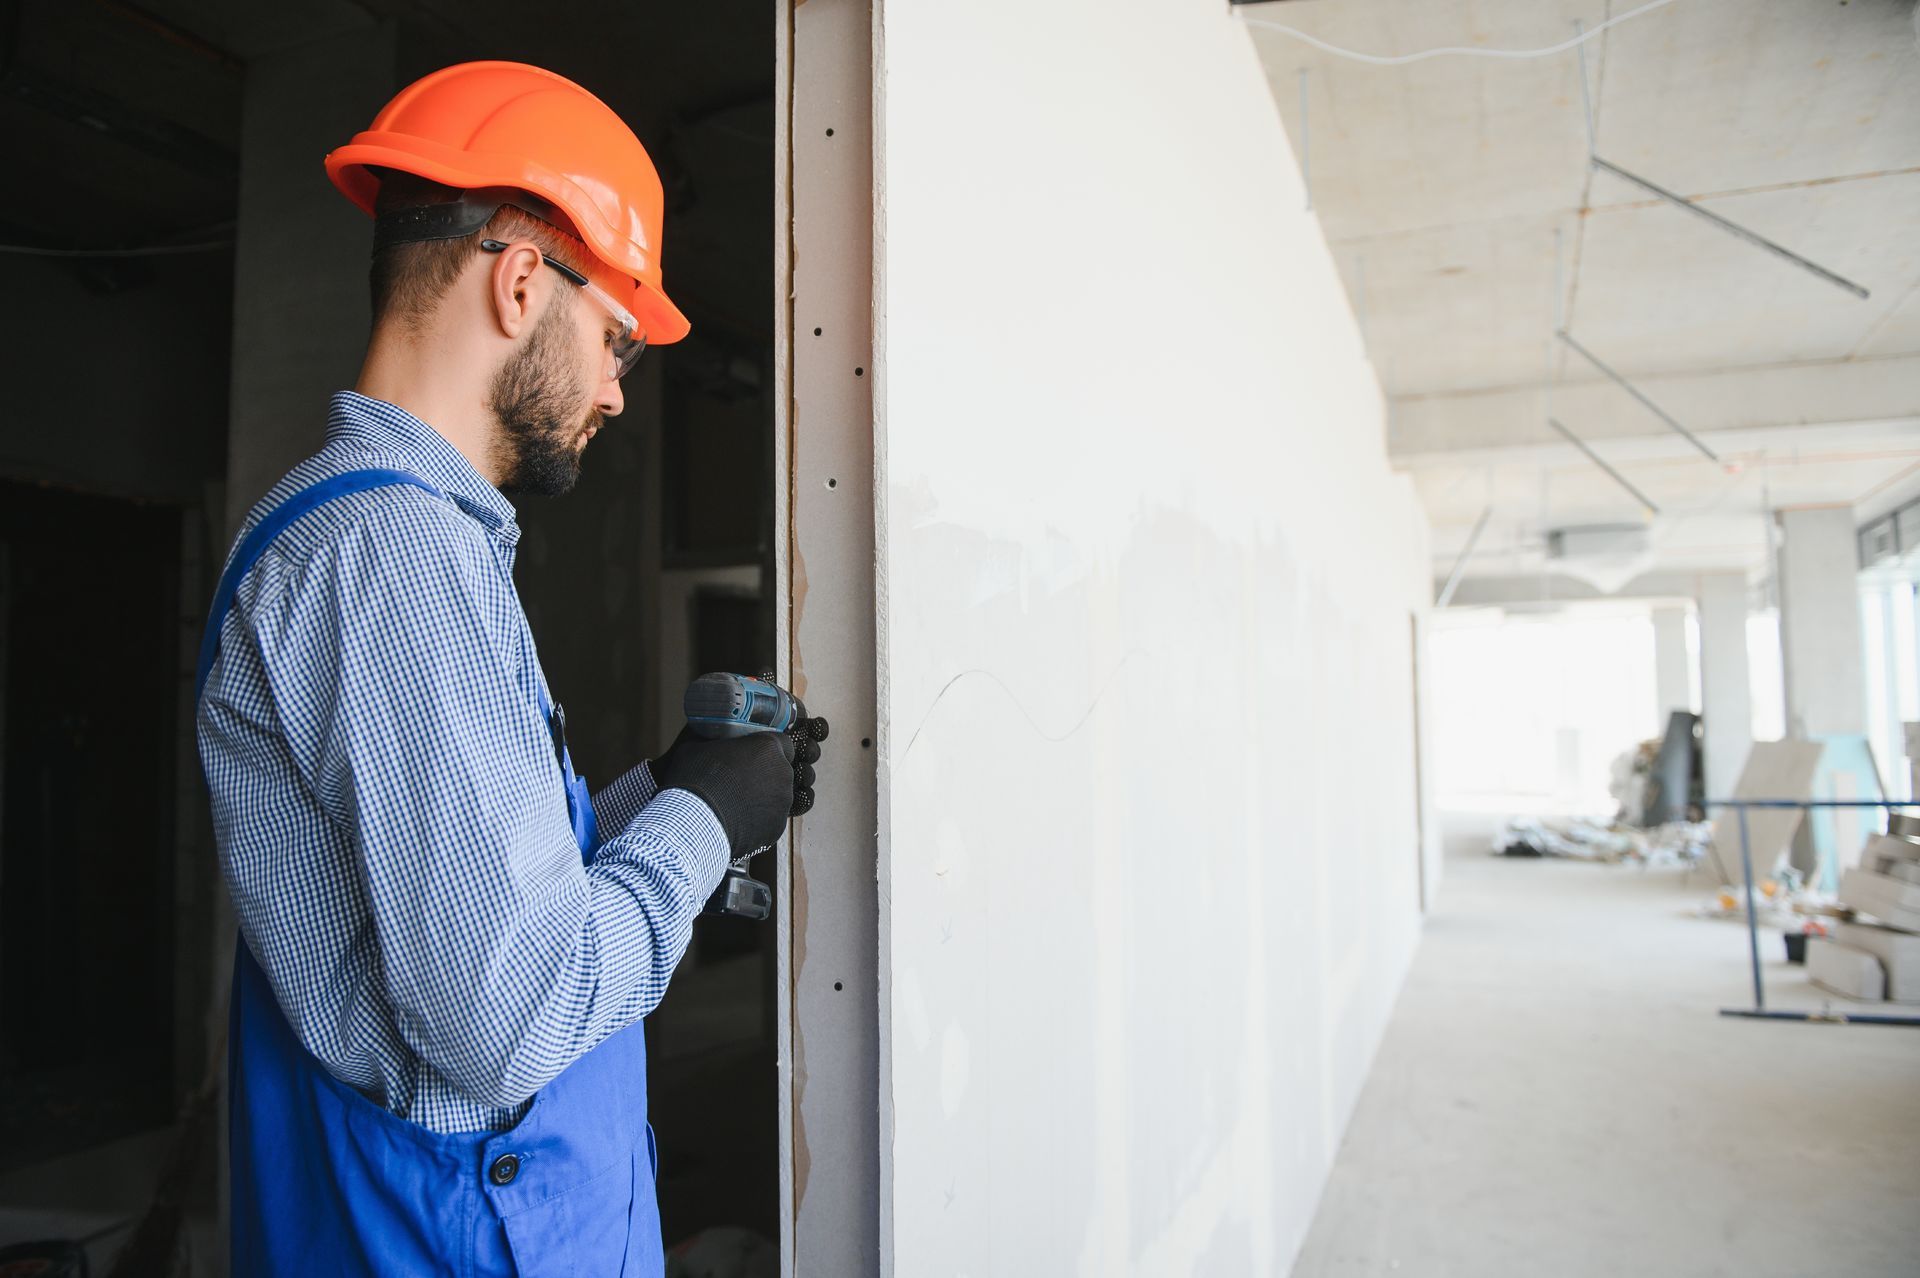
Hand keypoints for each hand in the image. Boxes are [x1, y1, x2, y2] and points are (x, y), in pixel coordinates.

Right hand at [656, 730, 797, 855]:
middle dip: (763, 775)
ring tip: (735, 805)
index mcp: (768, 748)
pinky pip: (770, 821)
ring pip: (776, 798)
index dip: (766, 750)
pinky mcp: (776, 827)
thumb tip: (708, 743)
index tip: (752, 755)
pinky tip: (736, 822)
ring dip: (761, 799)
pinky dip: (757, 821)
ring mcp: (782, 803)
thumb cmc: (695, 779)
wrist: (694, 821)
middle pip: (779, 772)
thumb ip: (714, 742)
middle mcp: (783, 774)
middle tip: (739, 781)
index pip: (782, 743)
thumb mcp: (696, 747)